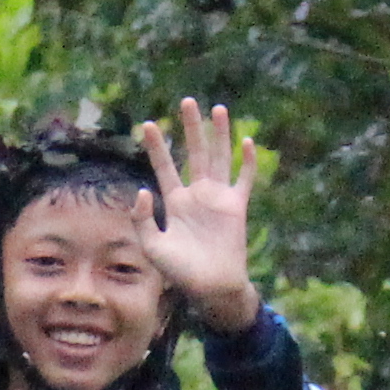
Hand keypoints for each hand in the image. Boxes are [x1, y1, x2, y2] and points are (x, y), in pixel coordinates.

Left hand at [137, 98, 264, 333]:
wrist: (211, 288)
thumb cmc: (180, 273)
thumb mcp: (152, 247)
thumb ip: (143, 220)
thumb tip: (142, 190)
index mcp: (175, 203)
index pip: (165, 167)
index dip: (157, 146)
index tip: (147, 124)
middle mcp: (197, 195)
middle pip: (194, 153)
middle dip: (191, 128)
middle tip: (187, 101)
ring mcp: (218, 199)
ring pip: (219, 158)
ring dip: (219, 134)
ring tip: (217, 108)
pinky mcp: (237, 207)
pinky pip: (244, 180)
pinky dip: (247, 162)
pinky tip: (247, 142)